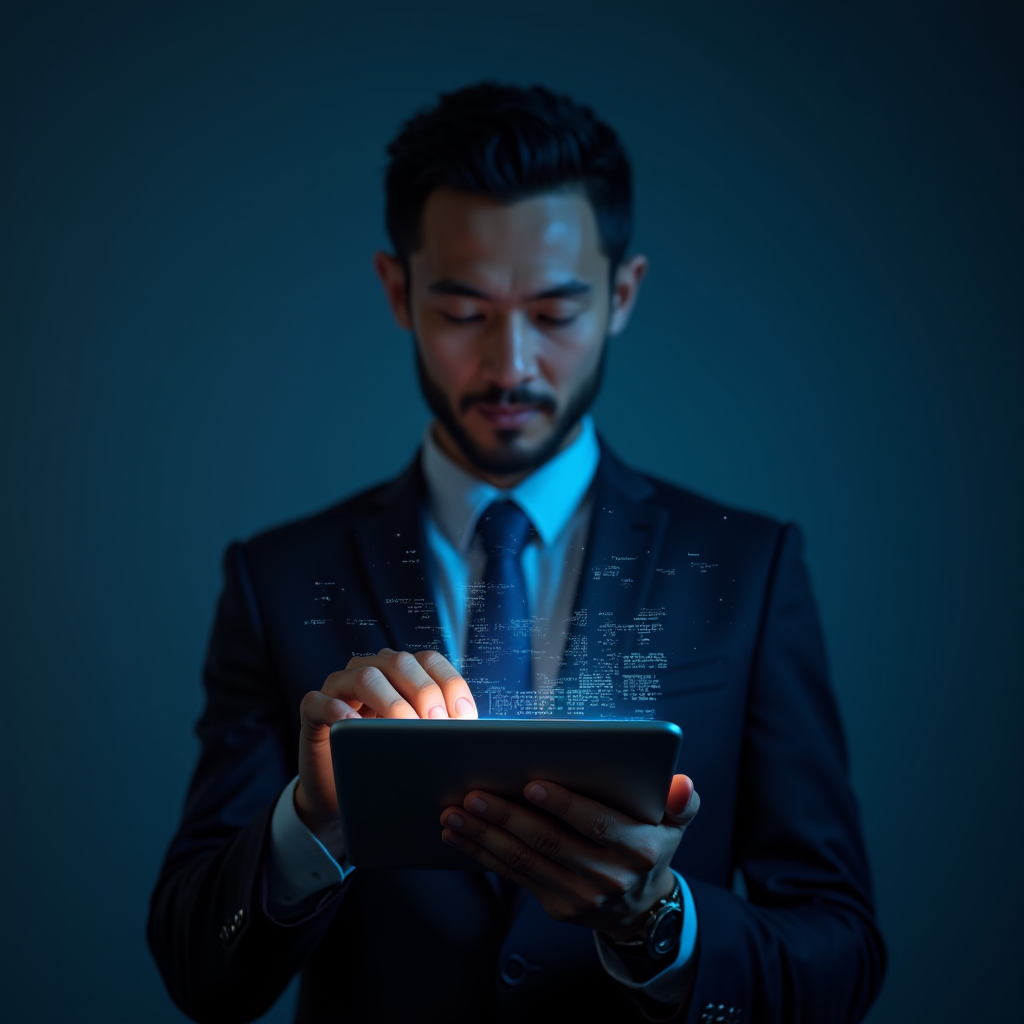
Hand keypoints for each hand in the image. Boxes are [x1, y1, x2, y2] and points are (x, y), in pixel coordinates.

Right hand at [294, 648, 476, 850]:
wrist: (341, 792)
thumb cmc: (386, 760)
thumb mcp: (418, 743)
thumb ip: (439, 728)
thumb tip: (472, 732)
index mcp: (400, 673)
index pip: (429, 660)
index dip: (450, 683)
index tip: (466, 717)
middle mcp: (370, 671)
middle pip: (399, 662)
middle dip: (424, 692)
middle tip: (439, 725)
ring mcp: (338, 687)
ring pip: (366, 676)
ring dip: (391, 702)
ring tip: (407, 729)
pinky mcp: (312, 709)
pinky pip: (320, 700)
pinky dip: (338, 710)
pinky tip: (354, 727)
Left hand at [439, 774, 698, 939]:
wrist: (642, 908)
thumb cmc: (652, 845)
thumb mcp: (676, 823)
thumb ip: (682, 801)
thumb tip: (680, 783)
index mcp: (638, 847)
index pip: (596, 823)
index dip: (563, 804)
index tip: (531, 783)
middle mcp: (608, 874)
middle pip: (549, 842)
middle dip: (506, 817)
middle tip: (473, 794)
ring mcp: (580, 894)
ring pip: (525, 860)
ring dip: (484, 836)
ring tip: (454, 813)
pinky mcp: (556, 906)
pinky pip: (515, 876)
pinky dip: (484, 855)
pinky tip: (460, 836)